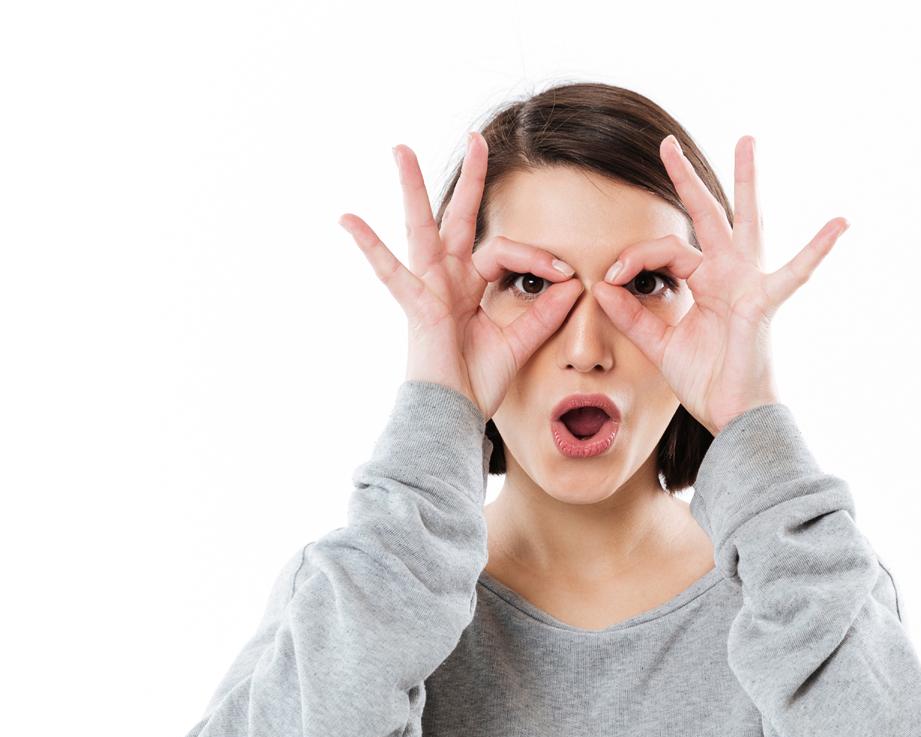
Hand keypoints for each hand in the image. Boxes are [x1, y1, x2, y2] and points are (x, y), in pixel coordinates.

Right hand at [339, 132, 584, 420]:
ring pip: (421, 227)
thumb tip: (573, 284)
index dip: (538, 259)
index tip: (567, 276)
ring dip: (413, 187)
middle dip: (471, 179)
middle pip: (459, 218)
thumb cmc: (477, 384)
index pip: (506, 251)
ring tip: (401, 149)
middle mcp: (447, 279)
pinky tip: (347, 219)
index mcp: (470, 286)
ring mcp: (428, 287)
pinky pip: (390, 272)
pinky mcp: (415, 304)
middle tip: (476, 139)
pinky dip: (369, 246)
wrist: (453, 415)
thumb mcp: (519, 344)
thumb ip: (545, 314)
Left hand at [591, 134, 848, 435]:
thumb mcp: (659, 345)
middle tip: (667, 142)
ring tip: (747, 140)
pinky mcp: (763, 302)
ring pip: (745, 221)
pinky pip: (794, 274)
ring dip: (745, 180)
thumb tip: (600, 285)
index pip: (664, 250)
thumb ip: (630, 316)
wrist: (732, 414)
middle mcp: (727, 274)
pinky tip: (840, 224)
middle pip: (706, 215)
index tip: (609, 276)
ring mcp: (748, 282)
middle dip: (686, 178)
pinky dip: (817, 250)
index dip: (633, 257)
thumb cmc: (706, 380)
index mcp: (703, 281)